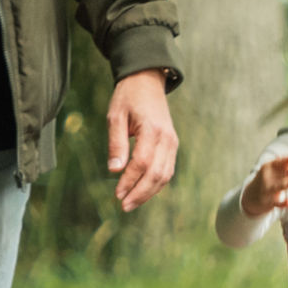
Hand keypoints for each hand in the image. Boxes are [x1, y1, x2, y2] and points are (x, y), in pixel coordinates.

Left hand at [108, 71, 178, 212]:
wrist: (147, 81)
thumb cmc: (128, 97)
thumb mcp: (115, 117)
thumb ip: (116, 144)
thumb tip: (114, 170)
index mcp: (152, 130)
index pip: (142, 163)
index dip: (129, 181)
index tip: (116, 194)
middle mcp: (167, 139)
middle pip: (157, 174)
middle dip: (140, 193)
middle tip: (124, 206)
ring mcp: (172, 143)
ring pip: (165, 175)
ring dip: (149, 192)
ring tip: (131, 203)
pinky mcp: (172, 145)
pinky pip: (167, 170)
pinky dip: (156, 184)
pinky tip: (141, 191)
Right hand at [243, 149, 287, 218]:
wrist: (251, 196)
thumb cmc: (268, 180)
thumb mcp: (275, 172)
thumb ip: (287, 166)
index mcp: (269, 167)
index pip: (279, 162)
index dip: (287, 160)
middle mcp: (267, 177)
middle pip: (285, 174)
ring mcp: (267, 190)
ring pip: (279, 186)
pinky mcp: (268, 202)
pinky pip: (277, 203)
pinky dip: (283, 203)